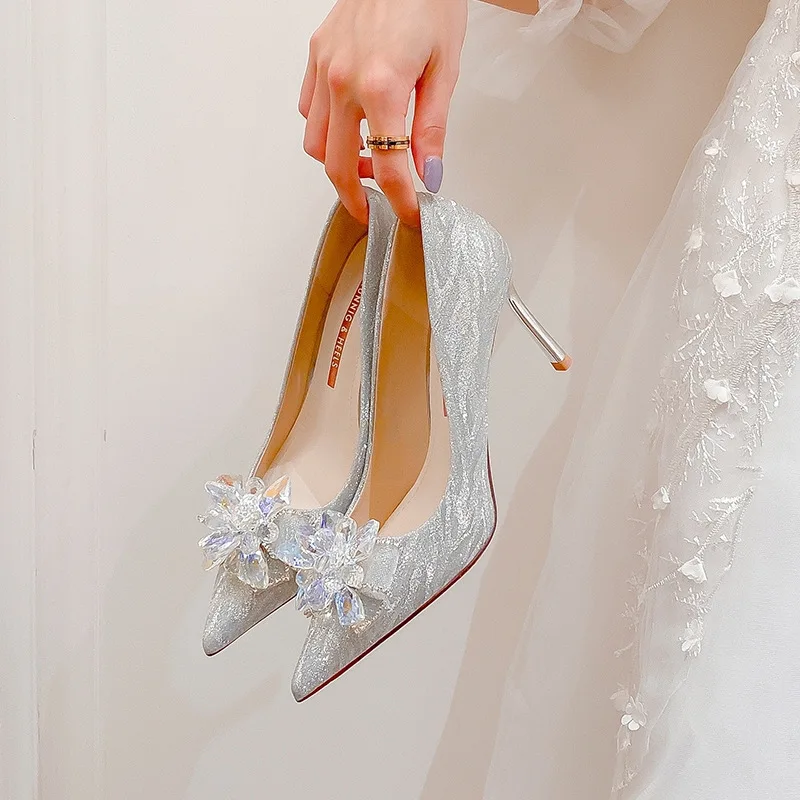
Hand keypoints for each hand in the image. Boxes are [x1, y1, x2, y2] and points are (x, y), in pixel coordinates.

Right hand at [299, 0, 467, 225]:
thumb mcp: (445, 68)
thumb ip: (431, 127)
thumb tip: (428, 171)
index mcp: (381, 86)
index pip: (389, 167)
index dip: (401, 201)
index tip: (409, 215)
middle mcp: (344, 80)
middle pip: (338, 165)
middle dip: (356, 199)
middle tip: (373, 212)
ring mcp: (324, 67)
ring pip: (315, 142)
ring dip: (337, 166)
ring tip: (366, 168)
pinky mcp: (316, 55)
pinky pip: (307, 110)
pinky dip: (324, 132)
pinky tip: (349, 130)